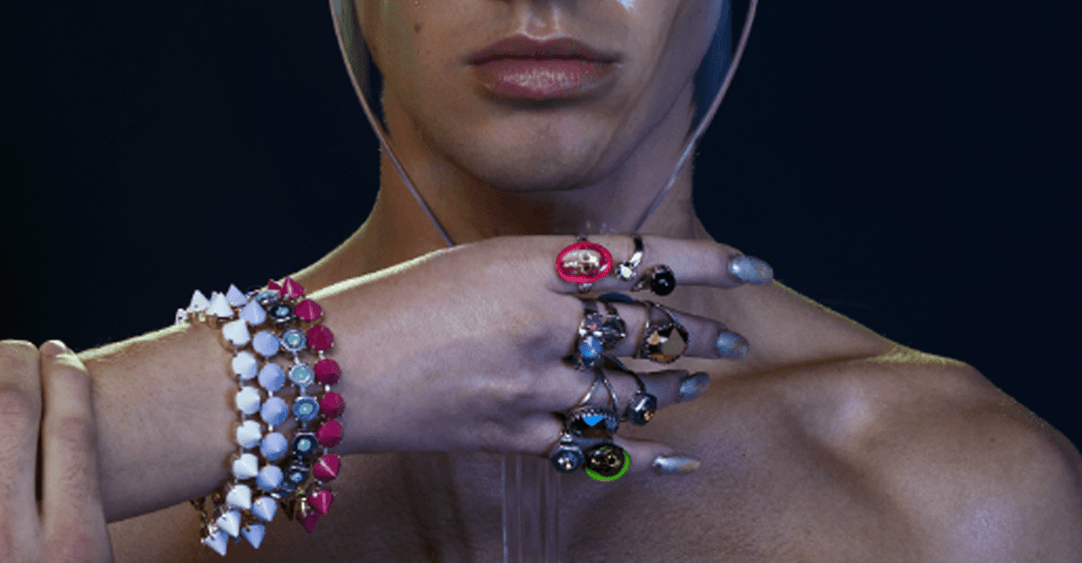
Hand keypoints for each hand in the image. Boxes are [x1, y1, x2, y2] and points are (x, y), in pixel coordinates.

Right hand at [317, 234, 765, 474]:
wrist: (327, 368)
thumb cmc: (394, 303)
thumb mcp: (473, 264)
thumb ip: (541, 272)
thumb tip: (605, 279)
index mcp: (530, 266)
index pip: (643, 259)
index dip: (706, 264)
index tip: (753, 266)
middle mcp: (541, 322)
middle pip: (648, 331)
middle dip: (703, 337)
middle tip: (736, 342)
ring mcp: (530, 384)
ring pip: (629, 390)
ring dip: (673, 389)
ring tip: (695, 384)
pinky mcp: (512, 434)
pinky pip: (592, 447)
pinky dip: (640, 454)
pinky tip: (678, 459)